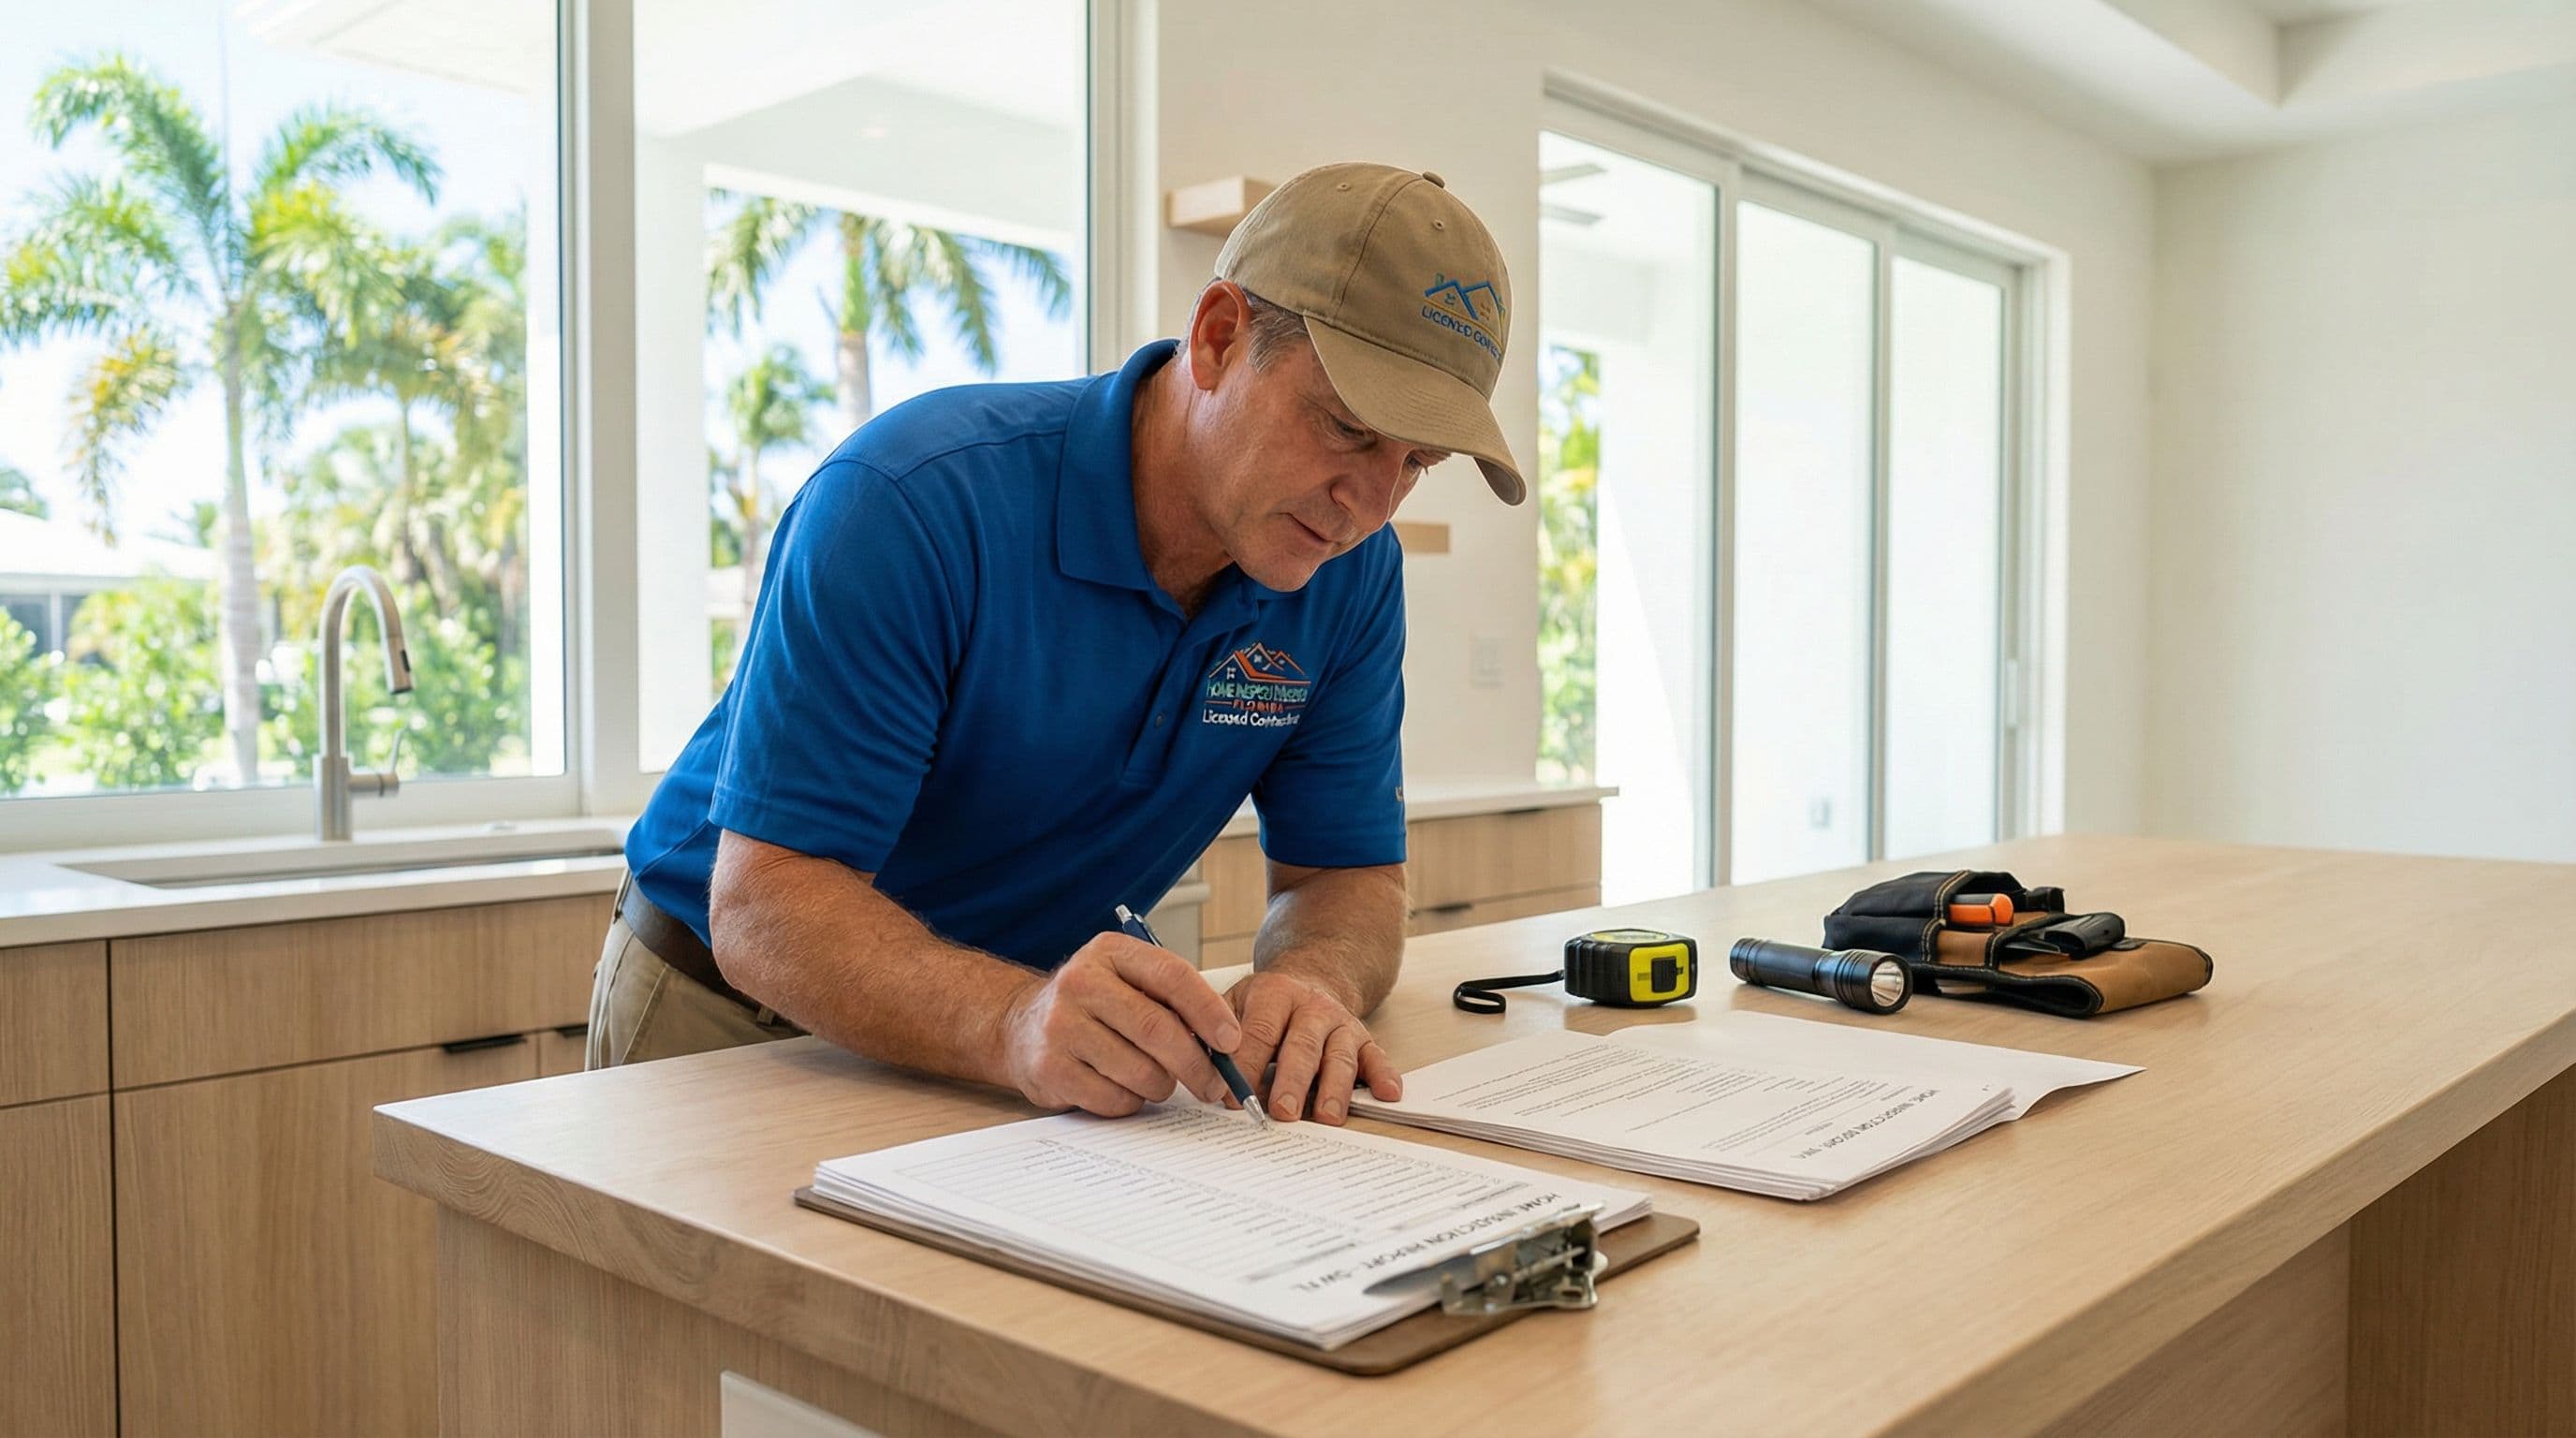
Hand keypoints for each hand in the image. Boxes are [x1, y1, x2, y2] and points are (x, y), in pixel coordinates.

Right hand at [998, 934, 1241, 1116]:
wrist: (1019, 1026)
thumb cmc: (1093, 1005)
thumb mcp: (1126, 980)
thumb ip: (1170, 998)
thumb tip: (1226, 1041)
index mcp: (1110, 952)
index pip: (1172, 975)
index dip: (1209, 1011)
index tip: (1231, 1040)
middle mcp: (1080, 982)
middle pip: (1158, 1030)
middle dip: (1196, 1064)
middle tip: (1214, 1084)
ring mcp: (1060, 1026)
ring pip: (1141, 1071)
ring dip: (1162, 1086)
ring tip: (1158, 1081)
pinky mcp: (1050, 1068)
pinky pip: (1114, 1099)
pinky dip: (1132, 1101)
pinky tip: (1123, 1088)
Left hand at [1225, 970, 1402, 1123]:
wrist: (1310, 978)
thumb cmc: (1266, 1004)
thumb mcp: (1235, 1002)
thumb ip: (1216, 1032)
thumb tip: (1201, 1071)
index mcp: (1275, 993)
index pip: (1259, 1031)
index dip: (1246, 1066)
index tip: (1232, 1097)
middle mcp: (1312, 1006)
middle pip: (1302, 1046)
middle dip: (1292, 1081)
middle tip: (1283, 1112)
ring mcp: (1341, 1023)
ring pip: (1340, 1056)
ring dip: (1334, 1088)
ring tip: (1326, 1117)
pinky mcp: (1364, 1039)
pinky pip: (1377, 1058)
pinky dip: (1384, 1076)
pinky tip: (1387, 1094)